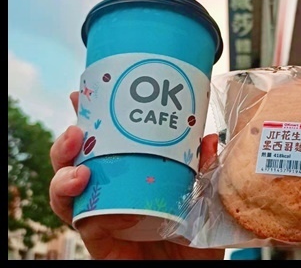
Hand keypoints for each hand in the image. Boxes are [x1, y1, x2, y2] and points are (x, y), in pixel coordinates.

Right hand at [49, 91, 224, 259]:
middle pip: (78, 159)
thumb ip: (204, 168)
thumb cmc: (196, 235)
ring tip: (77, 157)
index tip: (84, 93)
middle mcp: (112, 189)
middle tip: (76, 128)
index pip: (108, 141)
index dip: (92, 118)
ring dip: (63, 167)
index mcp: (135, 172)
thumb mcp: (205, 195)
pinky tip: (81, 183)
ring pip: (67, 186)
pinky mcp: (97, 237)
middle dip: (69, 139)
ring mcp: (103, 211)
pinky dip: (72, 199)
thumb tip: (206, 137)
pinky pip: (78, 217)